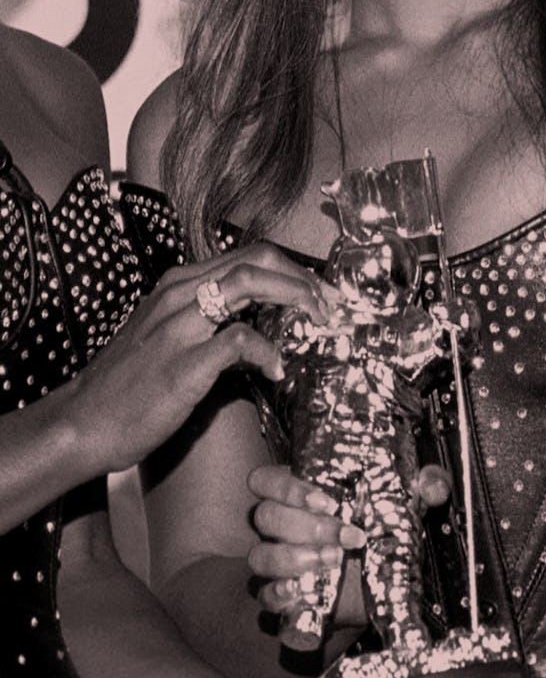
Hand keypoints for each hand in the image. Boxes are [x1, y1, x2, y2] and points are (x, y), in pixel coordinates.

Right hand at [63, 245, 340, 474]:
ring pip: (250, 281)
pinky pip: (239, 340)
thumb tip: (255, 327)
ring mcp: (180, 325)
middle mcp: (180, 293)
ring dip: (295, 297)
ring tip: (317, 322)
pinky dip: (268, 351)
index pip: (248, 255)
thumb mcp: (167, 336)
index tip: (319, 293)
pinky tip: (277, 370)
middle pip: (257, 259)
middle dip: (304, 277)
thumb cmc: (128, 385)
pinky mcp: (183, 362)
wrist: (84, 421)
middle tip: (330, 304)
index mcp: (180, 284)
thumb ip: (207, 322)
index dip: (292, 270)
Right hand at [248, 463, 450, 621]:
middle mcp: (280, 526)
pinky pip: (265, 596)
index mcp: (298, 494)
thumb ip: (422, 487)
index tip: (328, 501)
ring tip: (334, 561)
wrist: (374, 588)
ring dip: (295, 558)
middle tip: (346, 536)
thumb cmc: (378, 532)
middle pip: (266, 517)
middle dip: (306, 526)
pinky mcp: (283, 597)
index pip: (266, 480)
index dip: (287, 487)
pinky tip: (303, 590)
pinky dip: (280, 594)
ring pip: (261, 556)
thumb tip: (434, 485)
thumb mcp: (402, 505)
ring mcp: (276, 562)